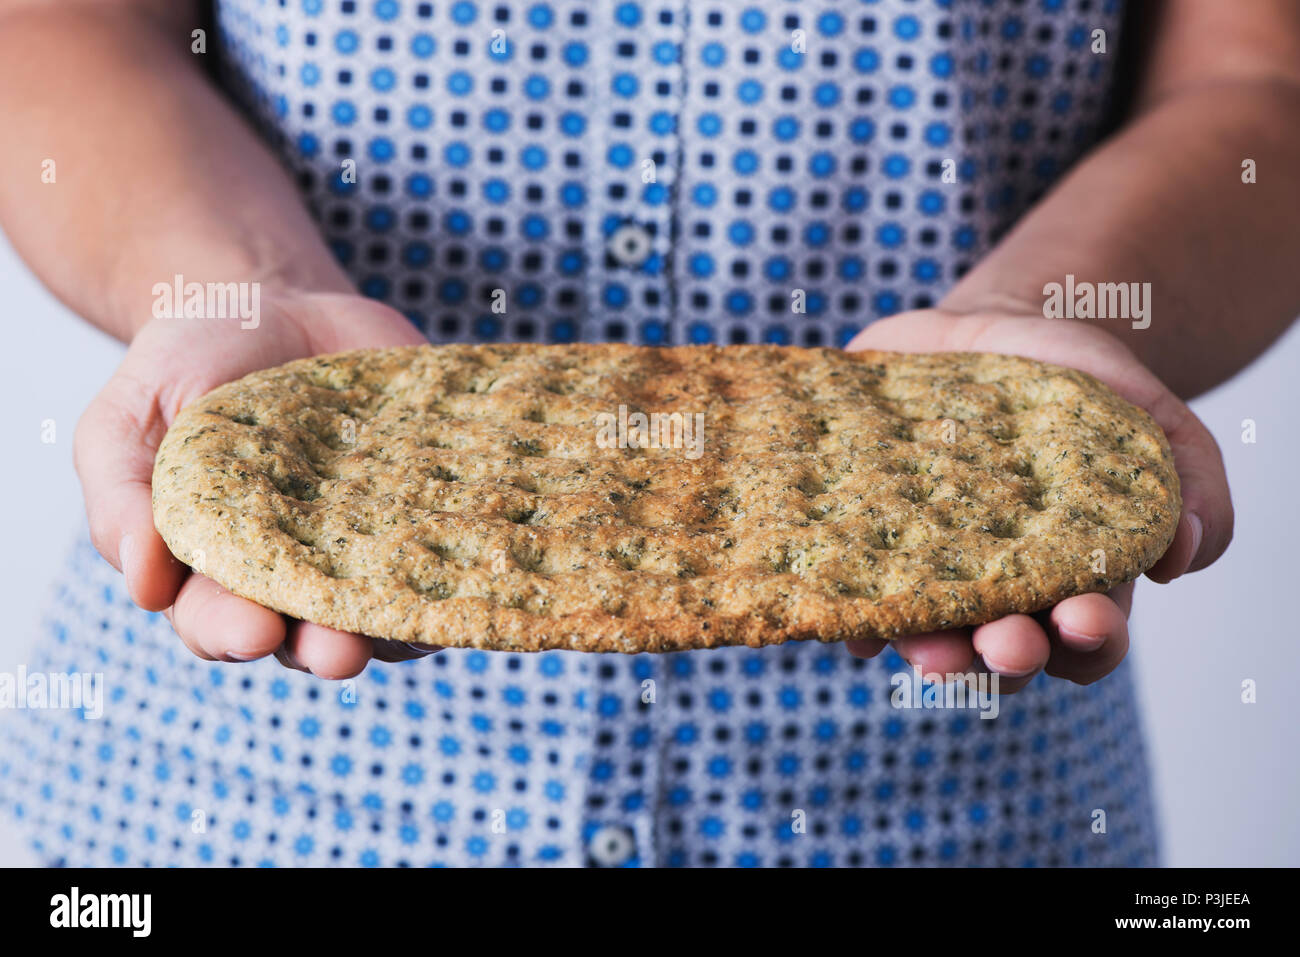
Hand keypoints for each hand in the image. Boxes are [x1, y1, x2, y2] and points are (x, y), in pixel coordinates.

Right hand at [74, 290, 432, 678]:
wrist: (272, 304)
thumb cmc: (186, 367)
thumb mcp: (127, 420)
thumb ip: (120, 497)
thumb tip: (143, 587)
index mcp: (216, 568)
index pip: (218, 623)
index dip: (232, 633)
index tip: (253, 631)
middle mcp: (296, 571)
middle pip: (308, 634)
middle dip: (323, 648)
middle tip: (340, 652)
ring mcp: (365, 542)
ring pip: (384, 610)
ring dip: (397, 627)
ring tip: (409, 622)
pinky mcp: (422, 506)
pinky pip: (445, 552)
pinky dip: (458, 564)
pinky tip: (473, 564)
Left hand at [843, 308, 1232, 691]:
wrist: (994, 330)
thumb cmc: (1079, 384)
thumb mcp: (1151, 413)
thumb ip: (1191, 478)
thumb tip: (1184, 551)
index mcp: (1070, 578)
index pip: (1084, 638)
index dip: (1088, 642)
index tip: (1084, 617)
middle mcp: (997, 588)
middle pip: (1004, 656)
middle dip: (1008, 661)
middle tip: (1007, 645)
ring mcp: (930, 567)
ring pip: (927, 637)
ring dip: (929, 652)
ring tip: (929, 648)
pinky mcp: (871, 536)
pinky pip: (856, 594)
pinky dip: (854, 613)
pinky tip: (853, 614)